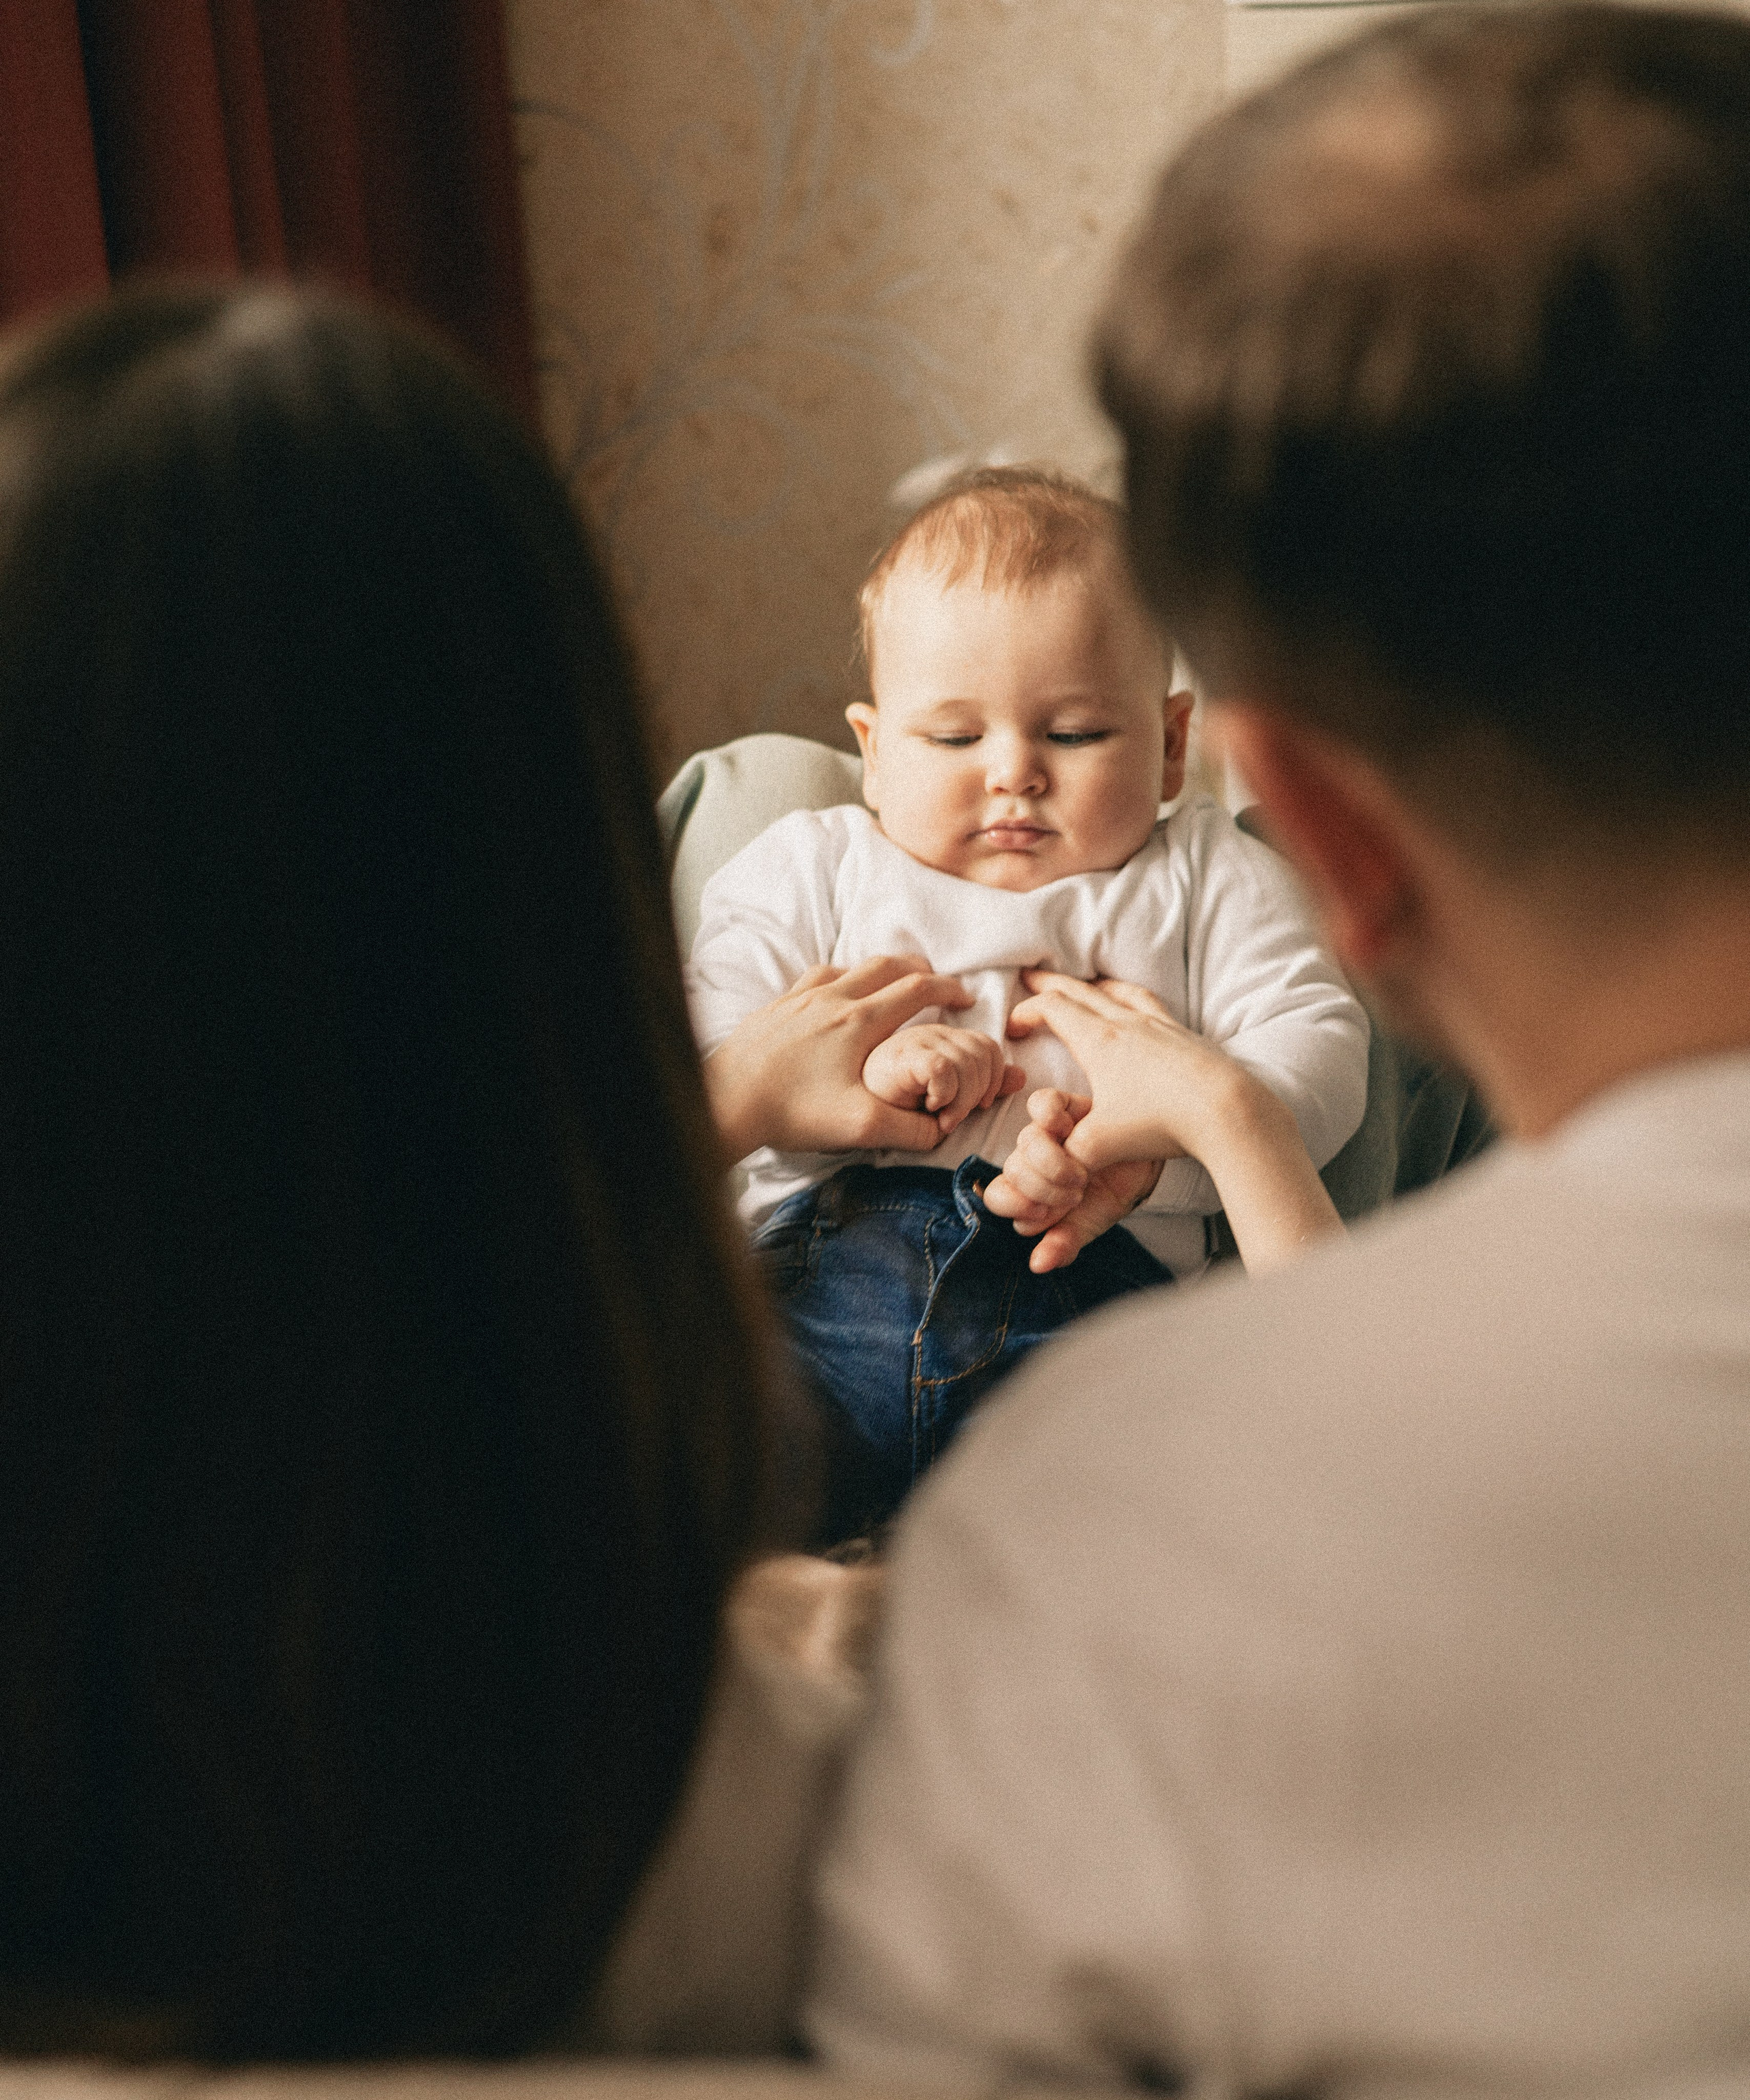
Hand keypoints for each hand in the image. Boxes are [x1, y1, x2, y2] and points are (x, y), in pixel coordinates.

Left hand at [705, 955, 979, 1159]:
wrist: (725, 1100)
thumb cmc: (790, 1112)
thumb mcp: (859, 1126)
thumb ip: (909, 1129)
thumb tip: (942, 1129)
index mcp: (859, 1022)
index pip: (917, 991)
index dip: (948, 991)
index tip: (965, 998)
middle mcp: (832, 998)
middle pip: (888, 966)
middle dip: (921, 971)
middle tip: (939, 986)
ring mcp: (801, 997)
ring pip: (852, 966)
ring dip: (881, 970)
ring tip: (894, 985)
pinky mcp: (777, 1006)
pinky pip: (817, 976)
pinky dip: (841, 976)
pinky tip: (838, 992)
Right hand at [862, 1025, 1024, 1138]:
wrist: (843, 1116)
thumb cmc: (888, 1109)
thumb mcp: (947, 1098)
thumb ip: (983, 1085)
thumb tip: (1021, 1077)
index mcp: (942, 1040)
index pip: (989, 1047)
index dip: (991, 1080)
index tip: (975, 1106)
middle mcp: (931, 1033)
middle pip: (984, 1053)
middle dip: (977, 1094)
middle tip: (952, 1115)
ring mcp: (915, 1039)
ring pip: (968, 1061)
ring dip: (960, 1100)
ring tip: (938, 1114)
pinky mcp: (901, 1054)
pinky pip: (944, 1068)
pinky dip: (944, 1095)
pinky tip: (927, 1107)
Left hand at [983, 1090, 1162, 1272]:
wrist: (1147, 1162)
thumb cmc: (1113, 1192)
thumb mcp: (1091, 1222)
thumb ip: (1064, 1243)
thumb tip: (1038, 1265)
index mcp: (1029, 1190)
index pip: (998, 1196)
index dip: (1018, 1206)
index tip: (1048, 1214)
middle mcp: (1031, 1159)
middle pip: (1011, 1170)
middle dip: (1043, 1189)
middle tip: (1075, 1196)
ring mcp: (1045, 1131)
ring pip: (1026, 1141)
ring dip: (1054, 1163)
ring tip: (1083, 1173)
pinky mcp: (1063, 1105)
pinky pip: (1041, 1103)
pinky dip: (1051, 1117)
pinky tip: (1070, 1129)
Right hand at [1005, 970, 1254, 1170]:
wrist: (1226, 1110)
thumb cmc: (1162, 1124)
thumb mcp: (1100, 1145)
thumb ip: (1066, 1154)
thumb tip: (1049, 1164)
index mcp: (1099, 1042)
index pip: (1053, 1009)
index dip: (1026, 1011)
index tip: (1013, 1025)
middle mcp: (1127, 1024)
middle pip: (1080, 991)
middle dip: (1050, 983)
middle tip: (1031, 976)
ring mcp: (1160, 1025)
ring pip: (1119, 991)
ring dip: (1095, 985)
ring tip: (1087, 985)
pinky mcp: (1186, 1036)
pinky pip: (1152, 1004)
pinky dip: (1135, 998)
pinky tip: (1139, 1008)